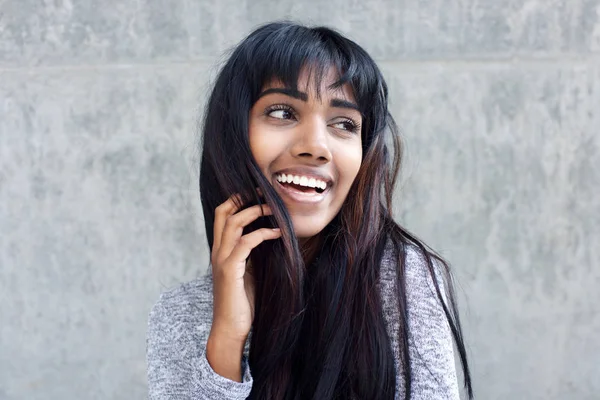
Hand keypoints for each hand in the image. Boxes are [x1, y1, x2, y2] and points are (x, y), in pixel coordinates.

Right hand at [209, 194, 280, 343]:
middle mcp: (218, 251)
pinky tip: (276, 233)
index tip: (256, 194)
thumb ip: (252, 255)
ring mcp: (222, 260)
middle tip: (264, 193)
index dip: (236, 200)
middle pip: (223, 212)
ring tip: (273, 209)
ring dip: (255, 212)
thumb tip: (270, 238)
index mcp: (221, 250)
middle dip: (243, 198)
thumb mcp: (249, 272)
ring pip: (233, 223)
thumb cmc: (242, 302)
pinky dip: (262, 234)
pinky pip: (245, 243)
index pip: (222, 215)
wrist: (230, 328)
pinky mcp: (230, 270)